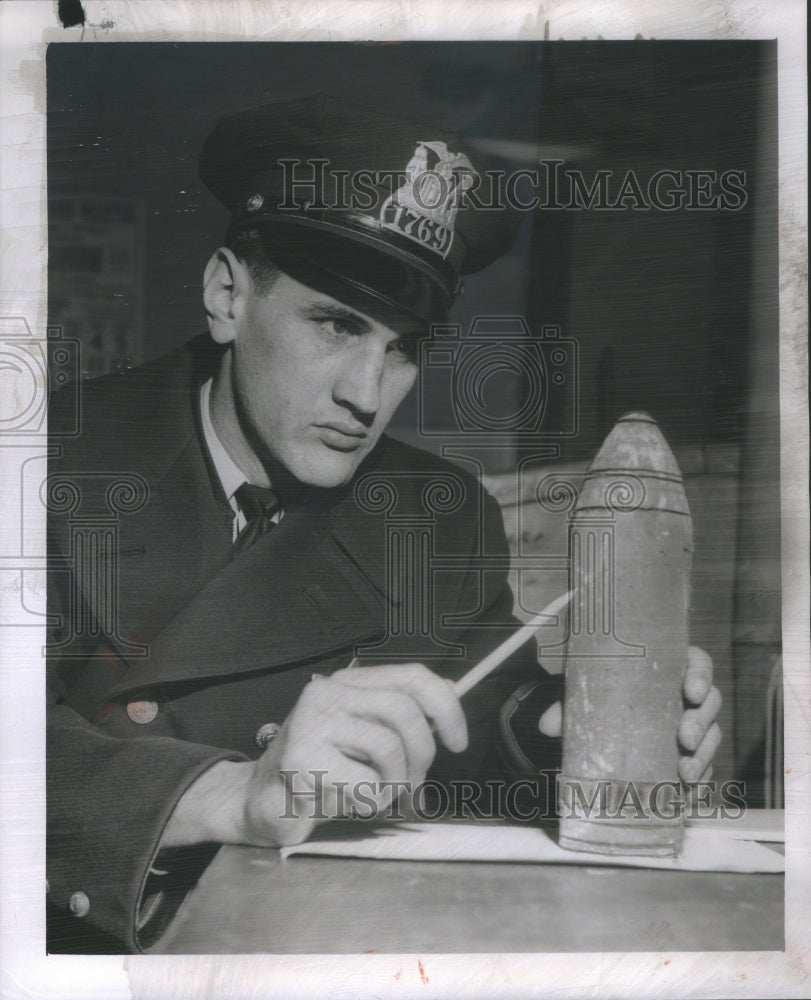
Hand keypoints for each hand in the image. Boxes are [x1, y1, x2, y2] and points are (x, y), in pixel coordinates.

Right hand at [242, 662, 466, 845]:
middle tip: (413, 784)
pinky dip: (371, 803)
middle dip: (422, 756)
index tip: (458, 741)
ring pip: (389, 747)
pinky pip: (366, 783)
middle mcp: (327, 693)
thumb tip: (448, 697)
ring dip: (396, 784)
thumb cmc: (321, 771)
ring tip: (376, 794)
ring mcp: (311, 723)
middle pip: (405, 712)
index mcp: (347, 683)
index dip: (446, 707)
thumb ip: (399, 718)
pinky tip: (350, 802)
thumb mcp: (363, 737)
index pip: (412, 677)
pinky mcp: (301, 759)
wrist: (260, 802)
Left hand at [537, 647, 721, 782]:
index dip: (700, 675)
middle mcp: (685, 694)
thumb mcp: (584, 695)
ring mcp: (693, 724)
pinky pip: (706, 765)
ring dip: (704, 755)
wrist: (597, 722)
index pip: (697, 662)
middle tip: (685, 739)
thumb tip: (546, 724)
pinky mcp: (692, 753)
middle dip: (701, 722)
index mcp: (667, 667)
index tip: (690, 691)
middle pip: (710, 702)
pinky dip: (701, 779)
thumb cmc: (599, 697)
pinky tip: (691, 793)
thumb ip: (567, 705)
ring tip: (686, 774)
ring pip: (712, 736)